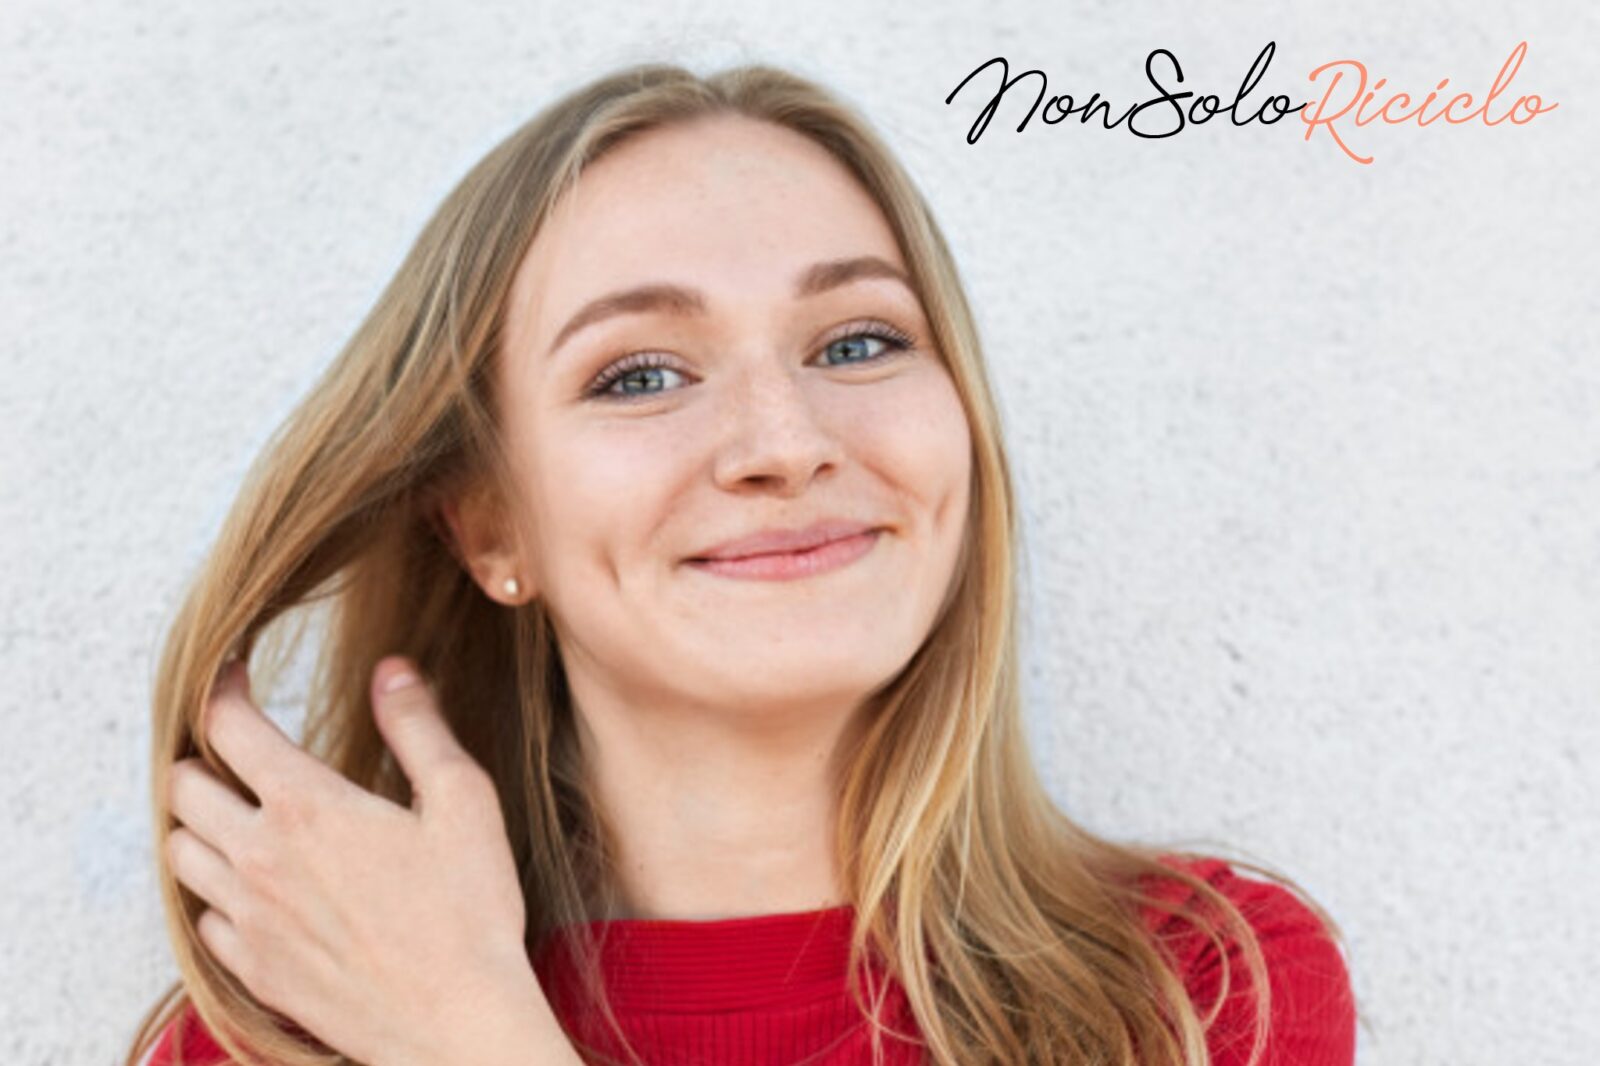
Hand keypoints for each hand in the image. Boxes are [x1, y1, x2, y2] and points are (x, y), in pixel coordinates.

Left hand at [166, 655, 543, 1065]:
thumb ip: (418, 727)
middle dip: (204, 757)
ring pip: (180, 852)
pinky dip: (217, 892)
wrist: (455, 1023)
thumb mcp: (464, 800)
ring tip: (242, 815)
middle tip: (239, 752)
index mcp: (308, 806)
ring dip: (201, 824)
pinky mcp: (253, 969)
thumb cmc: (469, 911)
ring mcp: (250, 919)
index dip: (224, 690)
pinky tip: (260, 887)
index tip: (235, 676)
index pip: (229, 728)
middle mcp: (260, 858)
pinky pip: (203, 917)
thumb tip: (391, 671)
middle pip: (183, 787)